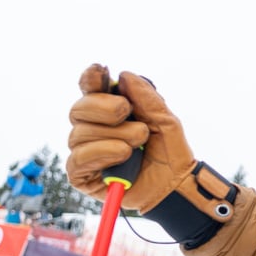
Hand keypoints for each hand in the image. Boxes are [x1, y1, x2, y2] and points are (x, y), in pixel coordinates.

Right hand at [67, 63, 234, 246]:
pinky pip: (79, 159)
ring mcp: (85, 151)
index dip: (91, 78)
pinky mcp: (82, 175)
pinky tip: (122, 155)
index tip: (101, 70)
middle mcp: (93, 129)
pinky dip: (102, 153)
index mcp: (110, 112)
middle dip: (104, 108)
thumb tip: (124, 75)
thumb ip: (147, 98)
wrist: (176, 185)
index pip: (91, 90)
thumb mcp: (166, 121)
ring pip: (81, 134)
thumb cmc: (170, 153)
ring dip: (115, 134)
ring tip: (139, 142)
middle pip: (79, 109)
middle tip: (128, 112)